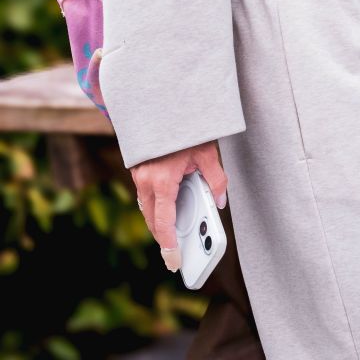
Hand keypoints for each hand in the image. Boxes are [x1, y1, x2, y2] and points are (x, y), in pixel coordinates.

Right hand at [131, 139, 228, 271]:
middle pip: (152, 218)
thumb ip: (216, 180)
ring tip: (173, 234)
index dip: (169, 244)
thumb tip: (220, 202)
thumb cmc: (186, 127)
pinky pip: (145, 193)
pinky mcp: (137, 167)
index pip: (164, 221)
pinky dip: (154, 204)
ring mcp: (138, 173)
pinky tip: (167, 207)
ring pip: (146, 206)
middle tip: (175, 253)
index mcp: (162, 180)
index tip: (173, 260)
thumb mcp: (207, 152)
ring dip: (158, 220)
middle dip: (163, 236)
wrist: (162, 101)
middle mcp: (145, 179)